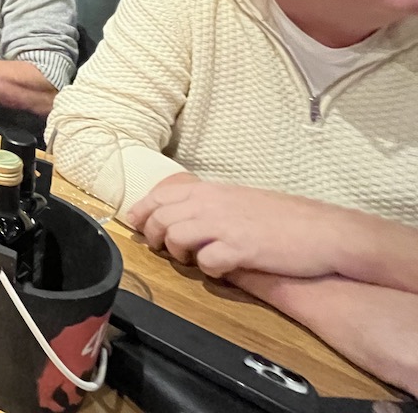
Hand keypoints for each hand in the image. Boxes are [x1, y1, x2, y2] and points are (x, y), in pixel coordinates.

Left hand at [126, 174, 350, 278]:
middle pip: (161, 217)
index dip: (142, 209)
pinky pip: (207, 261)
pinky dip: (207, 268)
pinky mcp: (241, 249)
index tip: (133, 222)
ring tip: (192, 259)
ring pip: (176, 237)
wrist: (326, 232)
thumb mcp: (242, 201)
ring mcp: (226, 226)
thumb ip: (212, 205)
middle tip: (161, 249)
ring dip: (177, 252)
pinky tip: (220, 269)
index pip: (161, 194)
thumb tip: (184, 214)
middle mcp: (213, 204)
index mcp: (212, 190)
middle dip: (152, 235)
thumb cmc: (287, 218)